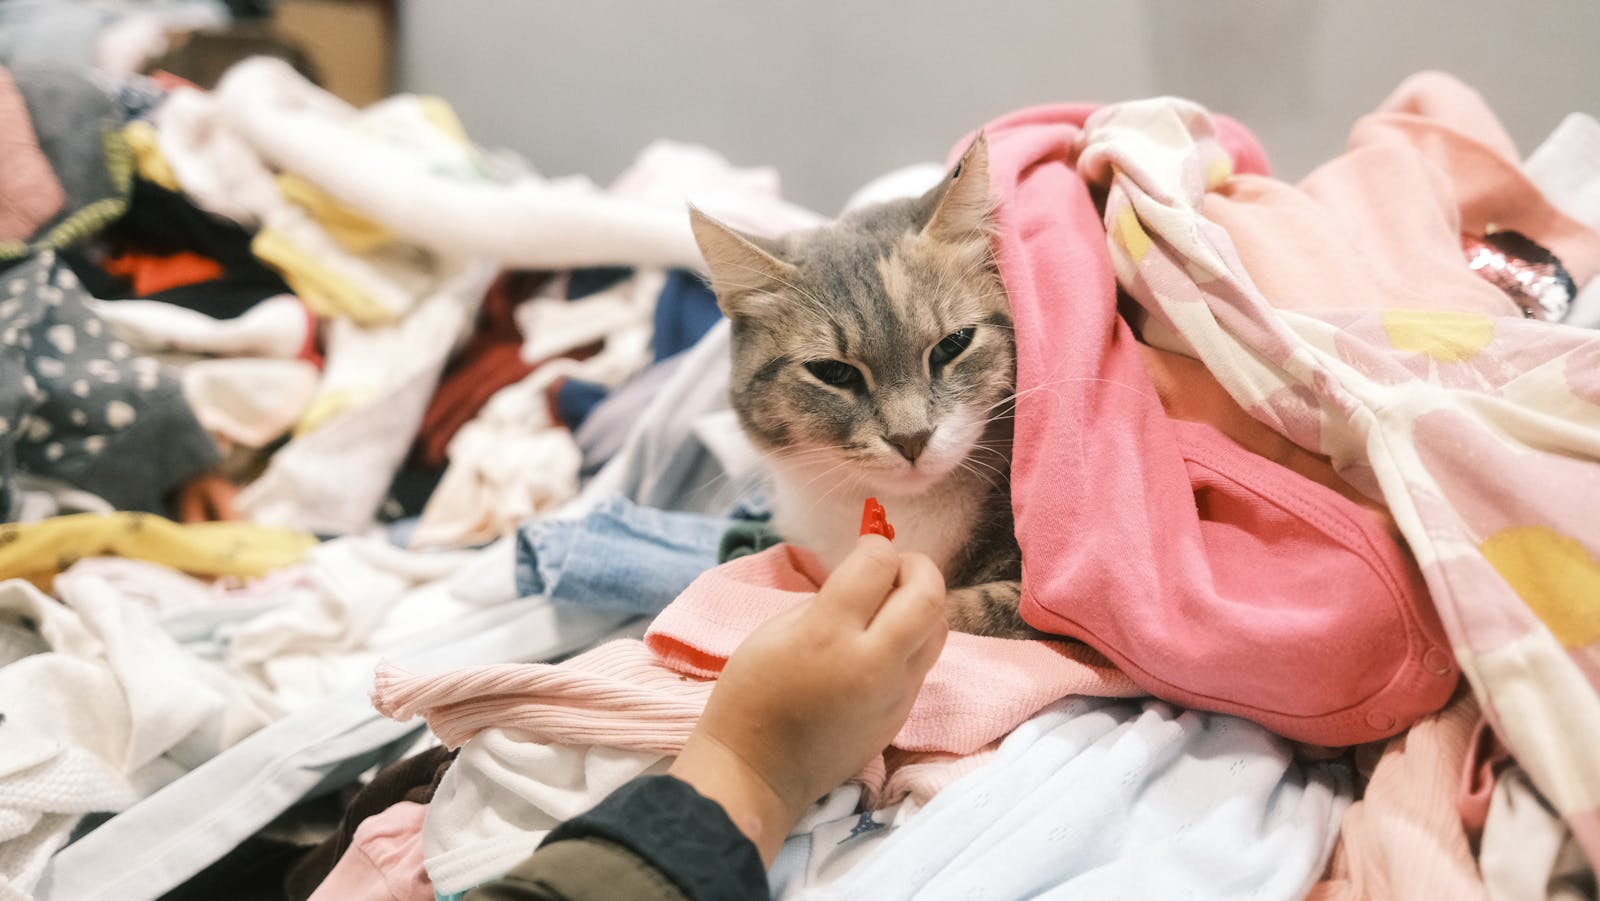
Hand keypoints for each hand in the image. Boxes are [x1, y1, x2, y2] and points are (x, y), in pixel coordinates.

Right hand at [668, 535, 946, 864]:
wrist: (758, 772)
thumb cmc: (752, 694)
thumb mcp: (778, 630)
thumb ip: (830, 600)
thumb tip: (868, 578)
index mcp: (828, 633)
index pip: (878, 564)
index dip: (875, 545)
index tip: (864, 549)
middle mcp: (872, 662)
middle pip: (929, 594)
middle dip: (917, 566)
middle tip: (893, 567)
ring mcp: (894, 692)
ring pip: (939, 627)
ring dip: (921, 603)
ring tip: (891, 604)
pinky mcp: (902, 714)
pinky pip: (924, 661)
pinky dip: (912, 637)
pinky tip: (883, 641)